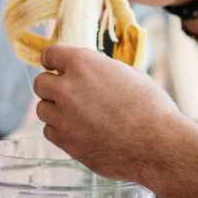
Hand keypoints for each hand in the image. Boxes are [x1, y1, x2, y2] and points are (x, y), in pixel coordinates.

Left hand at [33, 43, 190, 183]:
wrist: (157, 144)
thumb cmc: (152, 107)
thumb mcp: (130, 75)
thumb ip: (105, 71)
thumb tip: (98, 73)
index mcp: (83, 63)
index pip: (50, 54)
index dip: (53, 60)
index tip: (56, 66)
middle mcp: (67, 87)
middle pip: (40, 83)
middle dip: (52, 86)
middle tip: (68, 93)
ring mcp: (62, 116)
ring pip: (42, 109)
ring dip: (55, 110)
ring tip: (77, 115)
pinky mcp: (64, 141)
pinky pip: (49, 131)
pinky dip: (60, 130)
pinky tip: (79, 131)